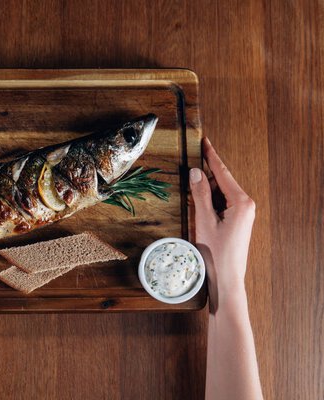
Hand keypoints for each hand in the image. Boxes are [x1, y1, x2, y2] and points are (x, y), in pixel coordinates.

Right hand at [189, 138, 255, 310]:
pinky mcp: (237, 221)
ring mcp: (243, 214)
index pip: (223, 173)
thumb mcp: (205, 221)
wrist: (227, 280)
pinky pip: (222, 203)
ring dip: (206, 190)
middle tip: (190, 166)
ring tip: (192, 188)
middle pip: (222, 181)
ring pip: (221, 193)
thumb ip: (200, 195)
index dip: (212, 156)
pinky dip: (210, 200)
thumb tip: (196, 172)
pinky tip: (199, 202)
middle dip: (206, 174)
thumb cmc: (217, 254)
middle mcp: (246, 205)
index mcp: (242, 202)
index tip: (205, 142)